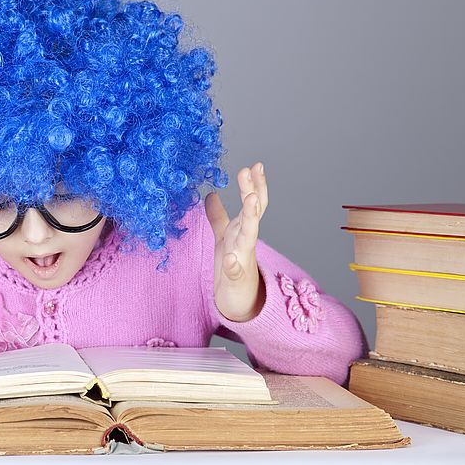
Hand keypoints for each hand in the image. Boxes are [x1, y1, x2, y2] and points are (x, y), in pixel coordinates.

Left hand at [204, 162, 268, 321]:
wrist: (238, 299)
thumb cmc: (232, 265)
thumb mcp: (223, 236)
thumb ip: (218, 216)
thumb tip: (211, 194)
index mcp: (242, 229)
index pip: (251, 203)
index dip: (253, 184)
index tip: (253, 165)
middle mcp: (245, 241)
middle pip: (253, 212)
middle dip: (253, 190)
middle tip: (253, 170)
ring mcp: (242, 259)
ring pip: (248, 236)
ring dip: (251, 217)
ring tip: (251, 200)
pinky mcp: (235, 278)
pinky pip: (234, 270)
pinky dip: (233, 264)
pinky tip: (230, 259)